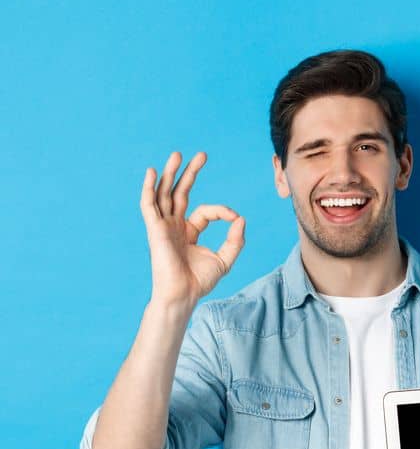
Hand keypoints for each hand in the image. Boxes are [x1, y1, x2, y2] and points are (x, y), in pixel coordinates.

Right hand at [140, 151, 245, 307]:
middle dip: (190, 173)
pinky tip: (151, 172)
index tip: (235, 218)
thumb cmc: (200, 281)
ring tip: (177, 154)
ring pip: (164, 193)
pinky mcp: (154, 229)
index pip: (205, 211)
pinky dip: (148, 188)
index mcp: (189, 231)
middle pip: (180, 193)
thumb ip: (235, 240)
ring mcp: (163, 226)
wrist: (183, 294)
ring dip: (170, 173)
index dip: (222, 211)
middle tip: (201, 154)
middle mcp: (174, 225)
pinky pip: (148, 205)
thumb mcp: (225, 259)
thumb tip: (241, 218)